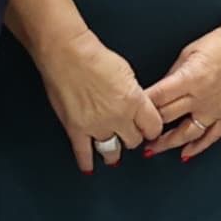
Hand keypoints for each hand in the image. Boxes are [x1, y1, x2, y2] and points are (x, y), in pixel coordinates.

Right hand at [34, 27, 161, 175]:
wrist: (67, 53)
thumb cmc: (93, 56)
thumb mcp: (127, 72)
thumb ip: (134, 95)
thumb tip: (135, 106)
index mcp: (134, 102)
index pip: (153, 127)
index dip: (151, 128)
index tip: (148, 129)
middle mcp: (118, 117)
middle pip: (134, 140)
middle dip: (132, 137)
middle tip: (129, 134)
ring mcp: (96, 125)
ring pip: (112, 151)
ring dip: (114, 152)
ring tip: (114, 154)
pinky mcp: (76, 128)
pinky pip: (83, 152)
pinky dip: (86, 161)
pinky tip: (89, 166)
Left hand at [147, 4, 220, 161]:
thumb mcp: (188, 52)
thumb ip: (172, 75)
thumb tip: (158, 92)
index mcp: (189, 78)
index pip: (156, 98)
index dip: (139, 107)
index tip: (128, 113)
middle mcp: (202, 96)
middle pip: (167, 117)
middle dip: (148, 126)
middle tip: (134, 131)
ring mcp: (216, 108)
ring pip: (186, 133)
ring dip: (167, 143)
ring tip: (152, 149)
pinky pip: (211, 137)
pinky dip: (197, 148)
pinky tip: (185, 154)